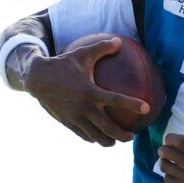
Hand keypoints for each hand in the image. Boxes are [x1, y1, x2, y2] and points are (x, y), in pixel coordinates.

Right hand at [23, 37, 151, 146]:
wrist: (37, 78)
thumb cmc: (62, 64)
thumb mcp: (82, 53)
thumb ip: (102, 48)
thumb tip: (119, 41)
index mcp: (90, 91)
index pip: (116, 100)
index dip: (133, 104)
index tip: (146, 108)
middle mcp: (84, 107)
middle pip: (109, 128)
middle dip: (123, 136)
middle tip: (132, 136)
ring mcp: (75, 117)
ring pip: (96, 137)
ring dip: (108, 141)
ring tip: (116, 140)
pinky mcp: (67, 122)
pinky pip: (83, 135)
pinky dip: (93, 138)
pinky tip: (98, 137)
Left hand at [157, 104, 183, 182]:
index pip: (179, 141)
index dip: (170, 138)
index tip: (170, 139)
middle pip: (168, 153)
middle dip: (163, 149)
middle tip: (165, 149)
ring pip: (165, 166)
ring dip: (163, 161)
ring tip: (168, 159)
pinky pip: (167, 180)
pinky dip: (167, 175)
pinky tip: (174, 172)